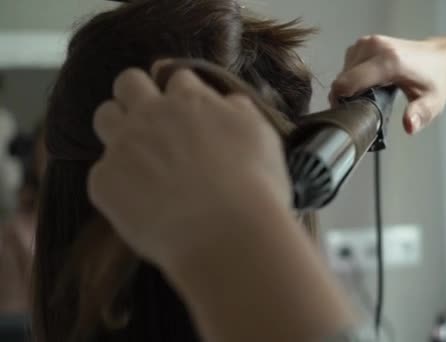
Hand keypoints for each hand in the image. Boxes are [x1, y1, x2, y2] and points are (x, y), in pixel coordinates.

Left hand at [88, 63, 291, 267]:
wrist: (226, 232)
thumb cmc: (255, 185)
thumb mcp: (260, 135)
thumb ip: (239, 110)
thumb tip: (228, 101)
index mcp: (191, 100)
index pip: (177, 77)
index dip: (182, 93)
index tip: (187, 110)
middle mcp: (151, 114)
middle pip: (129, 82)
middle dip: (137, 95)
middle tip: (151, 122)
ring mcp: (123, 145)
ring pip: (105, 116)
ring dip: (118, 128)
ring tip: (138, 158)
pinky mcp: (104, 181)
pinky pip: (103, 174)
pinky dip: (119, 185)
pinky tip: (142, 206)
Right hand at [330, 35, 445, 133]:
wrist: (441, 58)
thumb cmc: (435, 79)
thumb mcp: (432, 102)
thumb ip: (419, 115)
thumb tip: (409, 126)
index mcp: (389, 61)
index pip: (347, 82)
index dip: (340, 102)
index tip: (347, 115)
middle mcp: (376, 47)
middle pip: (343, 79)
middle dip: (346, 97)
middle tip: (363, 109)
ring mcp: (369, 42)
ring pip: (343, 72)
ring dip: (349, 88)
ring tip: (368, 96)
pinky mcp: (365, 42)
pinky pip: (348, 65)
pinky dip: (352, 77)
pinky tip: (367, 85)